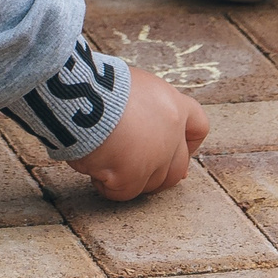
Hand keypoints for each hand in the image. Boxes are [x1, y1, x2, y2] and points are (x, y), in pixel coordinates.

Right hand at [66, 65, 207, 200]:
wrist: (79, 93)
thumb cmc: (97, 84)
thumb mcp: (131, 87)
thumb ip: (146, 109)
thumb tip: (142, 134)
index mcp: (173, 105)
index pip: (198, 128)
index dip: (188, 145)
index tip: (172, 152)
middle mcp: (171, 133)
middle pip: (177, 168)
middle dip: (156, 174)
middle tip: (132, 170)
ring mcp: (155, 157)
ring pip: (151, 184)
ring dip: (130, 179)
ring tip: (104, 160)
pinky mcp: (132, 175)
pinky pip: (123, 193)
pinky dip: (107, 186)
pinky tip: (93, 168)